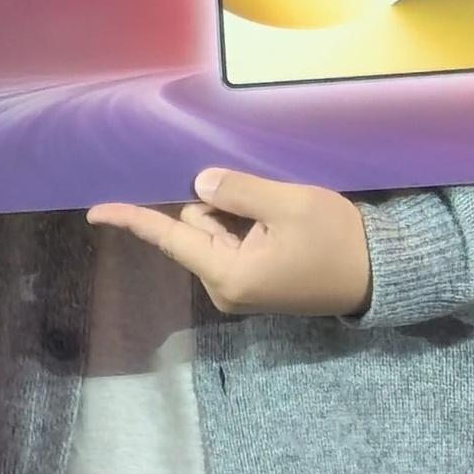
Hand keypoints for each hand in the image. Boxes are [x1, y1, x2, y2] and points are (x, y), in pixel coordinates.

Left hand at [87, 167, 373, 317]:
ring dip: (235, 215)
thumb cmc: (336, 240)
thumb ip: (238, 192)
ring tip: (279, 211)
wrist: (379, 274)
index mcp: (229, 273)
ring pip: (214, 233)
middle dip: (216, 205)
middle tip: (264, 197)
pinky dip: (245, 226)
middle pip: (195, 228)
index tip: (94, 211)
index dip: (133, 220)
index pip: (170, 238)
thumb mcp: (289, 204)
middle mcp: (225, 287)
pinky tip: (278, 222)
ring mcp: (239, 288)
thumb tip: (198, 184)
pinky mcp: (254, 284)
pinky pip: (232, 243)